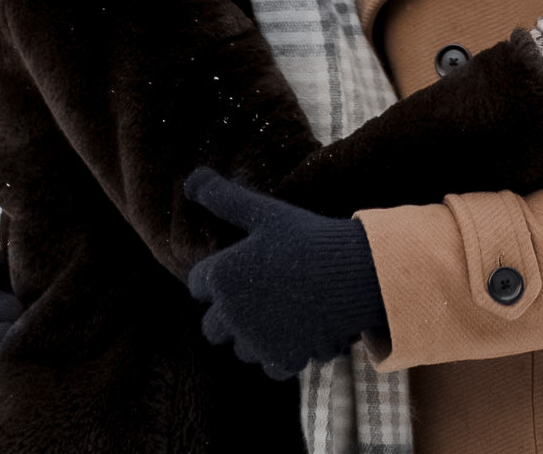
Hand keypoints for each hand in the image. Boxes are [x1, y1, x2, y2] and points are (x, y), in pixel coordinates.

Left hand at [184, 168, 385, 379]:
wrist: (352, 273)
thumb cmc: (306, 237)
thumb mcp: (263, 211)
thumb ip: (223, 198)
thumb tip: (189, 179)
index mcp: (220, 277)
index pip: (198, 284)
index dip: (220, 274)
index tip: (245, 265)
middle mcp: (230, 315)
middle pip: (212, 327)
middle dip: (229, 313)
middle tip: (262, 291)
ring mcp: (255, 342)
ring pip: (241, 347)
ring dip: (255, 335)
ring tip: (286, 306)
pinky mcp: (281, 361)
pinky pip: (270, 364)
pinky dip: (283, 352)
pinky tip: (302, 325)